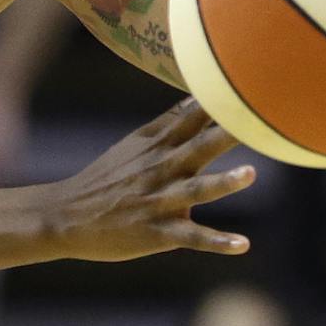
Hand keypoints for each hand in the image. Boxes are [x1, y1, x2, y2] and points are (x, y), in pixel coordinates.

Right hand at [45, 98, 254, 260]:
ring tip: (249, 174)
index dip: (221, 100)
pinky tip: (242, 245)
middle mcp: (161, 169)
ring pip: (195, 191)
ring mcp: (158, 201)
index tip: (251, 80)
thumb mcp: (135, 144)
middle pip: (199, 147)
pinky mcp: (157, 232)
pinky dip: (216, 242)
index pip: (193, 116)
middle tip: (259, 117)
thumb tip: (198, 95)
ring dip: (222, 183)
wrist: (67, 215)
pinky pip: (190, 237)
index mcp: (158, 145)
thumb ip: (169, 122)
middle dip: (229, 133)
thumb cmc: (107, 177)